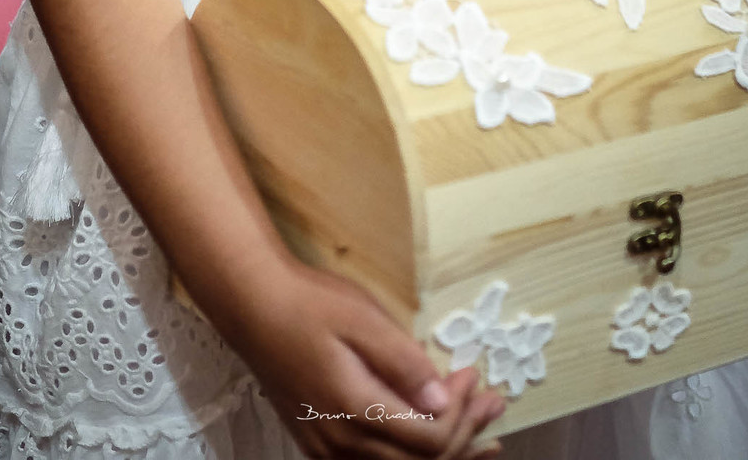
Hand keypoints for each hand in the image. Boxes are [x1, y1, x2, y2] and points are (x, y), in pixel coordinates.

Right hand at [225, 256, 506, 457]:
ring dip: (446, 452)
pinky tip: (431, 445)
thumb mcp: (361, 318)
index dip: (461, 413)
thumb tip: (441, 400)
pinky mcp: (322, 444)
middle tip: (494, 403)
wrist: (254, 305)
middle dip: (466, 435)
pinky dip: (412, 457)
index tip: (473, 374)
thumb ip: (403, 361)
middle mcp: (342, 444)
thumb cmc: (308, 304)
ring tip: (482, 438)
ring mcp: (329, 450)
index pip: (430, 439)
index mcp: (355, 410)